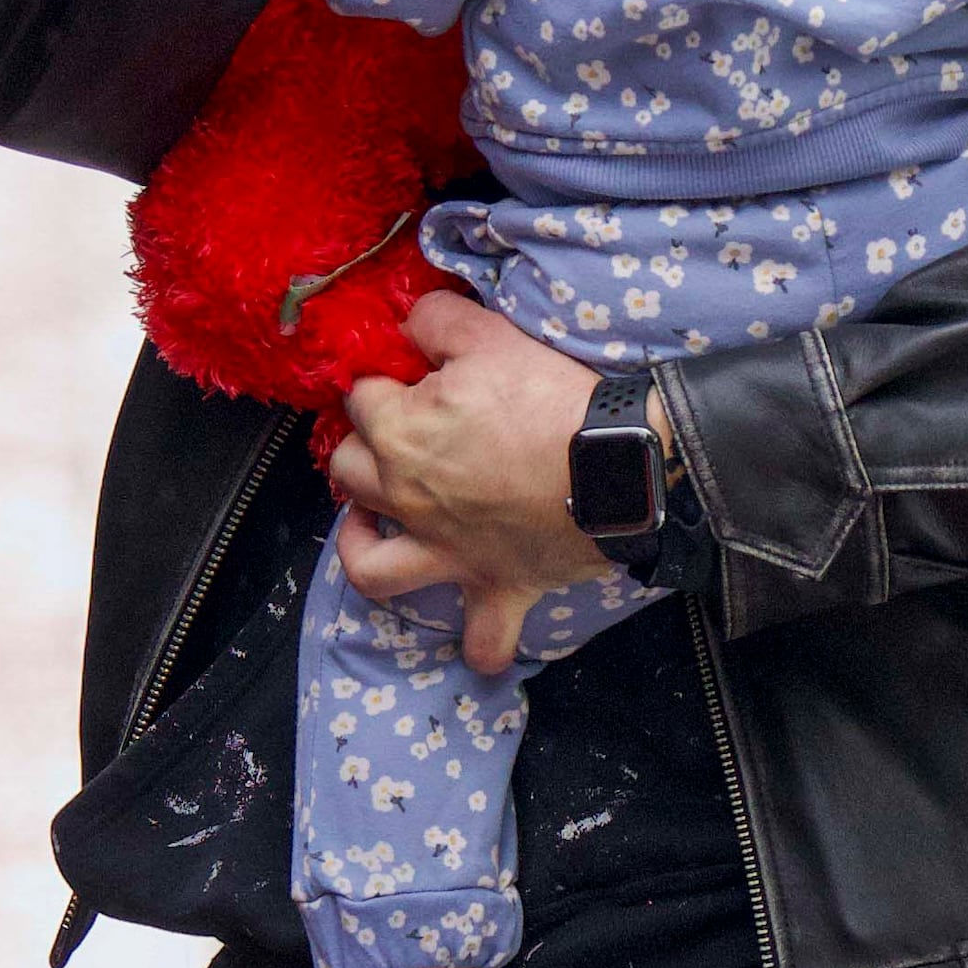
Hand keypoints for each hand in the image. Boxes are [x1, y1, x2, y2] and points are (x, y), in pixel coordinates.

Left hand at [329, 292, 602, 676]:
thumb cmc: (554, 400)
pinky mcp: (495, 586)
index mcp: (398, 433)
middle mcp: (405, 498)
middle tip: (393, 435)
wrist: (618, 464)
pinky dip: (478, 645)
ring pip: (372, 565)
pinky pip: (482, 638)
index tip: (410, 375)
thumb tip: (411, 323)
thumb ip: (438, 322)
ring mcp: (444, 551)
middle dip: (362, 449)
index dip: (383, 381)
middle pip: (349, 472)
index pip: (360, 398)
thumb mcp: (493, 336)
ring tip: (373, 527)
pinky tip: (473, 641)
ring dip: (362, 546)